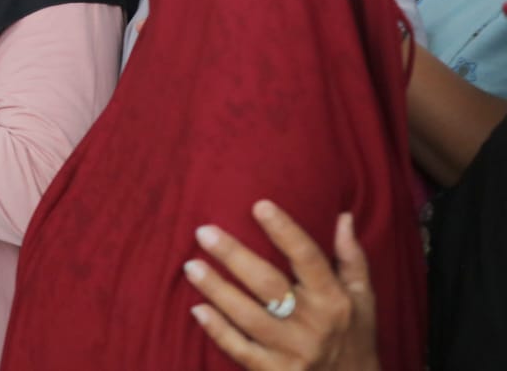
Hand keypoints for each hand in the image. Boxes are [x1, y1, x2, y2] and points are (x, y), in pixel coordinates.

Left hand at [184, 201, 379, 370]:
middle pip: (268, 285)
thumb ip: (351, 257)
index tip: (259, 205)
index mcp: (334, 300)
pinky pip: (240, 350)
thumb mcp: (363, 299)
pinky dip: (218, 330)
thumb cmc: (355, 338)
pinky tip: (197, 309)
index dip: (285, 231)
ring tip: (191, 266)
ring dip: (217, 290)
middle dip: (234, 256)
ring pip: (248, 317)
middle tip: (204, 232)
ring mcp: (293, 351)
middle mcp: (313, 324)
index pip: (308, 258)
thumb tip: (342, 216)